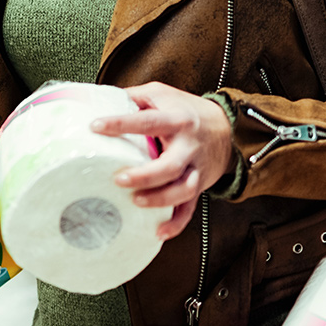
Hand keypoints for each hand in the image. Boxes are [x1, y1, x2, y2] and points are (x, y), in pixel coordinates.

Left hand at [91, 82, 235, 241]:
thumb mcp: (162, 94)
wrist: (229, 128)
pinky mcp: (199, 186)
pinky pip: (190, 209)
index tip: (96, 126)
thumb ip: (135, 97)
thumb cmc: (187, 111)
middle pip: (170, 166)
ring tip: (135, 201)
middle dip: (145, 175)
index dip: (122, 124)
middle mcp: (188, 147)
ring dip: (160, 200)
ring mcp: (195, 169)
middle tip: (119, 179)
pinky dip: (176, 223)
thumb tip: (101, 99)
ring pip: (182, 190)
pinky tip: (158, 232)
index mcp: (176, 121)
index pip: (148, 122)